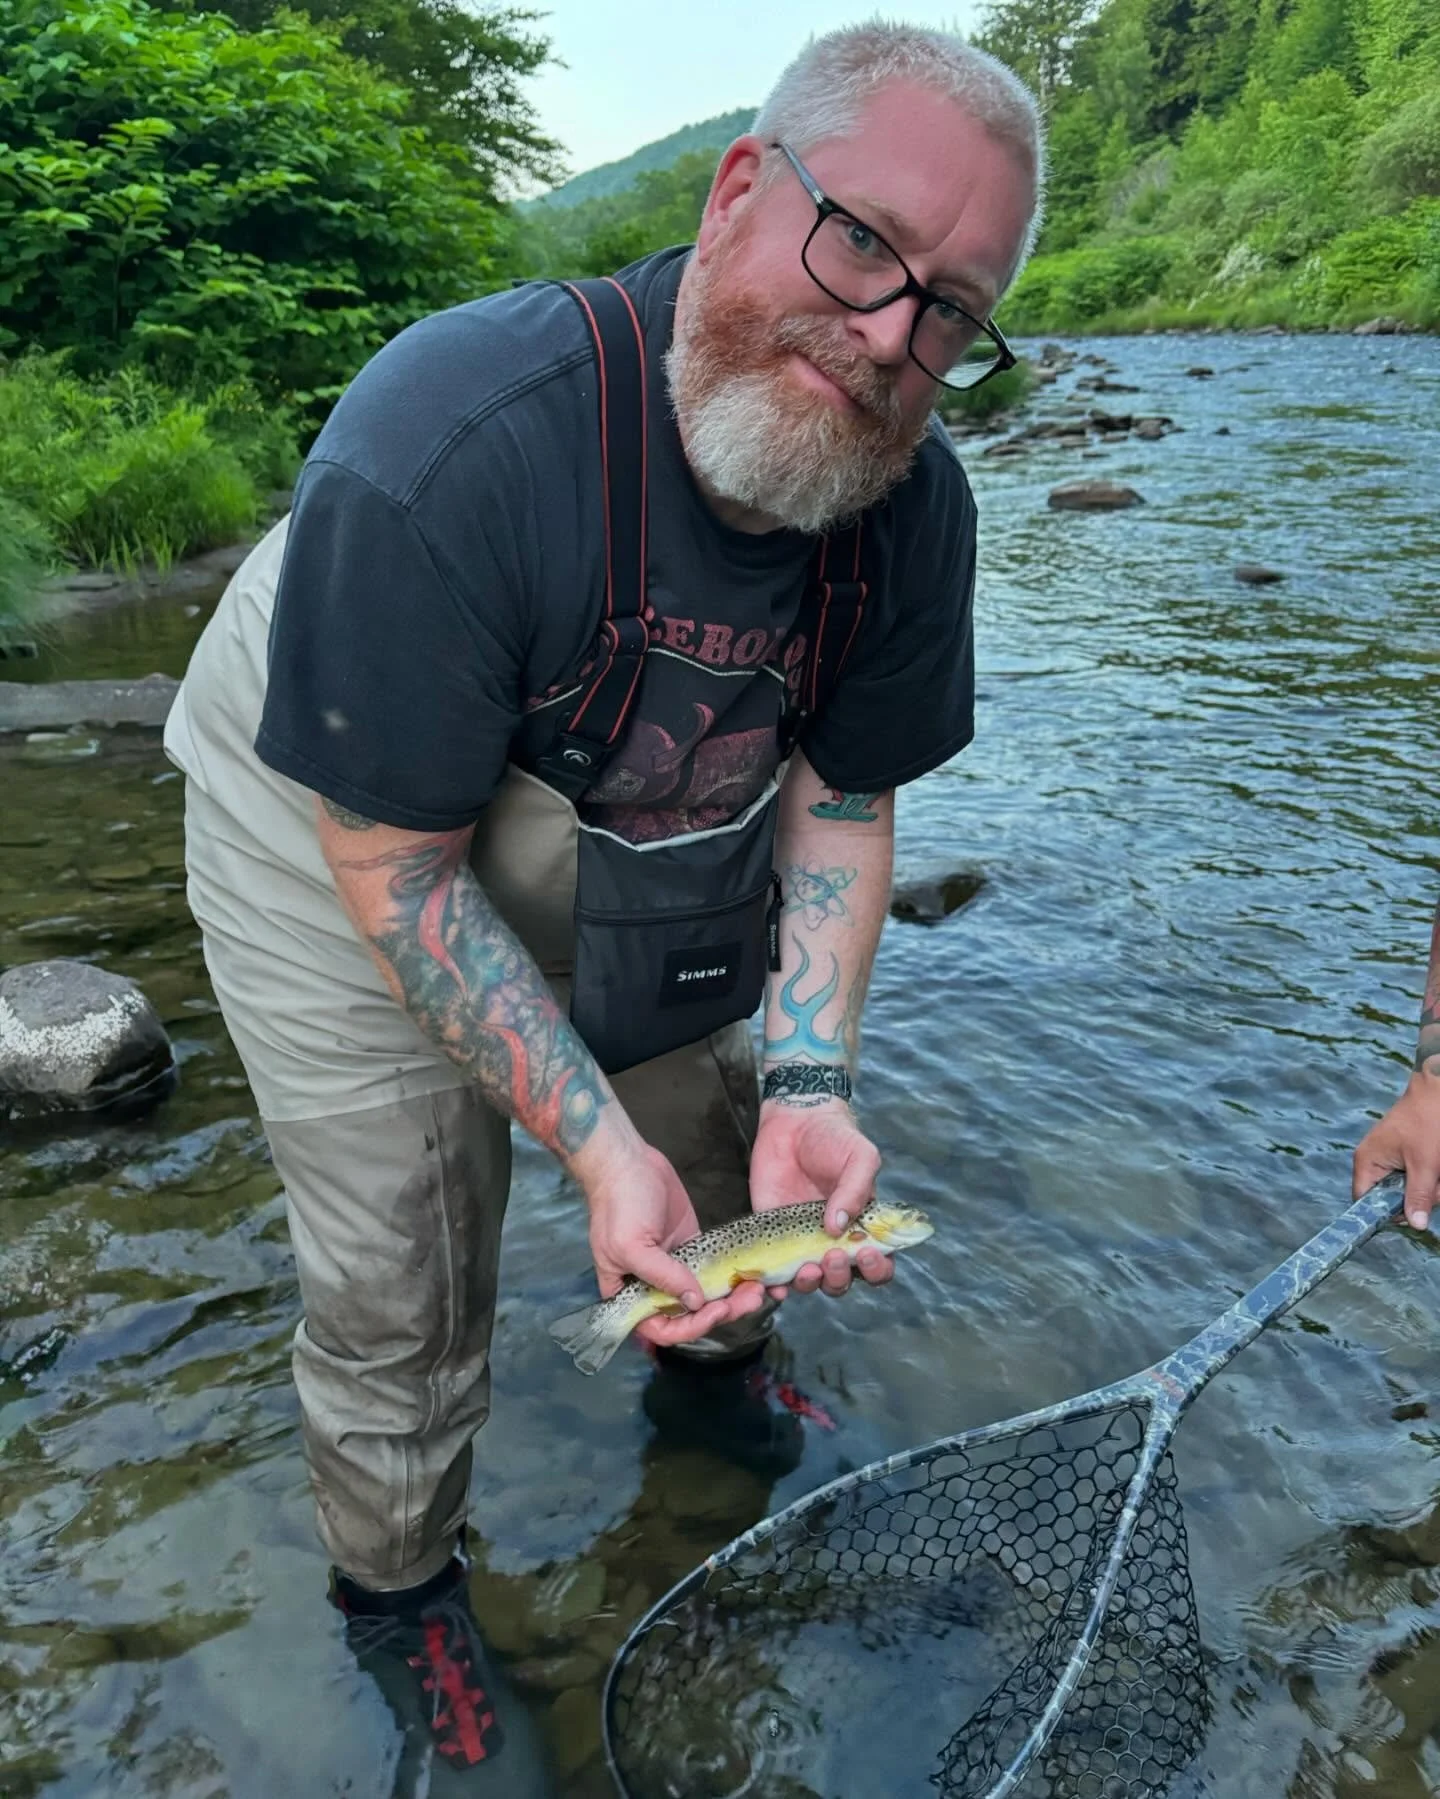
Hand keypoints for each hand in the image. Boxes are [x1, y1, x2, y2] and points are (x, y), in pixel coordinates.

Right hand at [575, 1131, 767, 1349]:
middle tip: (749, 1299)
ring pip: (707, 1295)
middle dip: (721, 1312)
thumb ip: (662, 1276)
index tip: (714, 1312)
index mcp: (631, 1294)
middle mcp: (654, 1286)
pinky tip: (753, 1274)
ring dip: (733, 1297)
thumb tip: (694, 1302)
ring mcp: (677, 1267)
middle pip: (690, 1315)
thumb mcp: (632, 1245)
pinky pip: (716, 1270)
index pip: (660, 1328)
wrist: (629, 1161)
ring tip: (758, 1289)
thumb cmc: (620, 1204)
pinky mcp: (694, 1247)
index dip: (689, 1329)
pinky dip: (733, 1276)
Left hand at [749, 1101, 889, 1299]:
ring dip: (811, 1284)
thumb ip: (856, 1189)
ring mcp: (802, 1242)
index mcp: (863, 1227)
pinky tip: (774, 1284)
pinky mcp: (772, 1238)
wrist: (793, 1122)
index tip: (866, 1253)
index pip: (878, 1263)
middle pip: (842, 1280)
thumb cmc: (834, 1138)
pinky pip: (774, 1272)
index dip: (876, 1268)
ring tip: (807, 1267)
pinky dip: (774, 1286)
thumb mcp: (859, 1156)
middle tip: (832, 1254)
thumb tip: (838, 1226)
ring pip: (810, 1282)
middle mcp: (834, 1241)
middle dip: (840, 1276)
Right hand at [1354, 1070, 1439, 1229]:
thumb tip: (1415, 1225)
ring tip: (1439, 1171)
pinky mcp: (1408, 1155)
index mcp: (1367, 1162)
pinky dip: (1432, 1177)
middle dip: (1418, 1197)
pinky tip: (1438, 1166)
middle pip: (1391, 1198)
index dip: (1386, 1213)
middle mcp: (1374, 1161)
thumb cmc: (1428, 1121)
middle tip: (1435, 1184)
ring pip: (1409, 1189)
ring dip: (1430, 1188)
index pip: (1365, 1202)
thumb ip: (1418, 1196)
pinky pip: (1417, 1177)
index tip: (1412, 1213)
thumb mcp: (1425, 1164)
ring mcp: (1392, 1158)